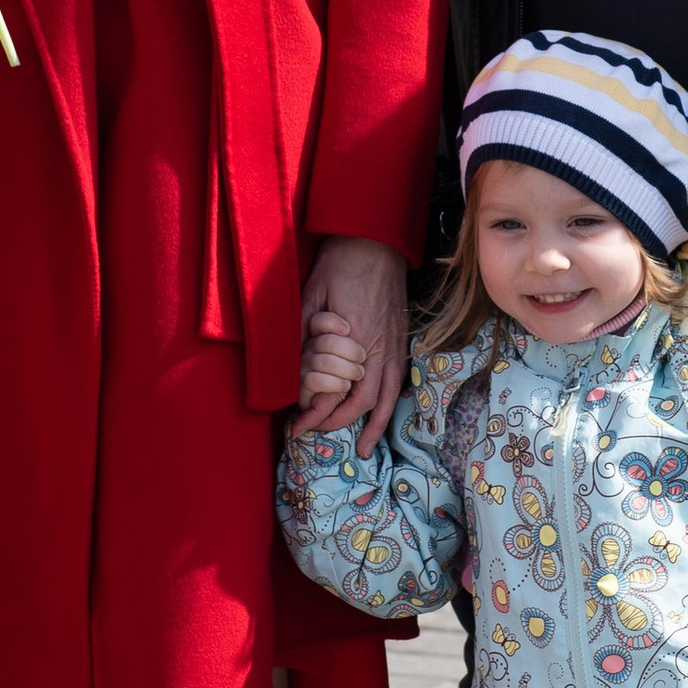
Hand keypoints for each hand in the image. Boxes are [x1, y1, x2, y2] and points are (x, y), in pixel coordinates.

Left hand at [293, 237, 408, 450]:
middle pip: (365, 401)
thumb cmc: (341, 263)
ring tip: (367, 448)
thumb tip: (287, 358)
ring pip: (389, 396)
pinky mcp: (401, 337)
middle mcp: (379, 347)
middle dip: (341, 424)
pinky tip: (383, 413)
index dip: (317, 414)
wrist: (375, 239)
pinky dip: (392, 402)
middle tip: (318, 435)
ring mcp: (394, 343)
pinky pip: (399, 379)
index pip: (337, 391)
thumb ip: (302, 326)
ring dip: (376, 424)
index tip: (297, 426)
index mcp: (355, 339)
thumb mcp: (312, 292)